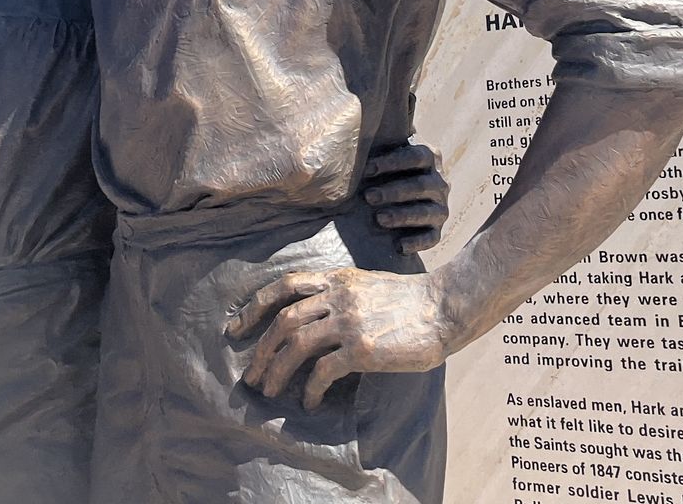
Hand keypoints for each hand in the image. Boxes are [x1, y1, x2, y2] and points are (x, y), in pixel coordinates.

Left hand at [227, 268, 454, 410]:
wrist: (446, 308)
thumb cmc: (413, 300)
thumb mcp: (369, 285)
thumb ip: (342, 294)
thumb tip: (317, 317)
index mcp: (337, 279)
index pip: (285, 286)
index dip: (255, 306)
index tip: (237, 328)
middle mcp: (338, 297)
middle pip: (283, 321)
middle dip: (261, 350)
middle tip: (251, 375)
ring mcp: (349, 322)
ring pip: (295, 345)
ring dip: (276, 371)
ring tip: (269, 392)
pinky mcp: (363, 349)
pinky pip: (322, 370)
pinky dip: (309, 388)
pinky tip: (309, 402)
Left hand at [362, 139, 448, 253]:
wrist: (404, 195)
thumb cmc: (389, 166)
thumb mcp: (388, 147)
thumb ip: (386, 129)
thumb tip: (391, 94)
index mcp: (430, 157)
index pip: (417, 156)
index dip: (393, 162)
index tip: (367, 170)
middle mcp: (440, 182)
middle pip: (421, 185)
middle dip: (394, 191)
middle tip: (368, 197)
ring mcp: (441, 207)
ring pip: (426, 212)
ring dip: (403, 216)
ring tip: (379, 219)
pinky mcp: (437, 230)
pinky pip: (432, 238)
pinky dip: (417, 242)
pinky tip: (398, 246)